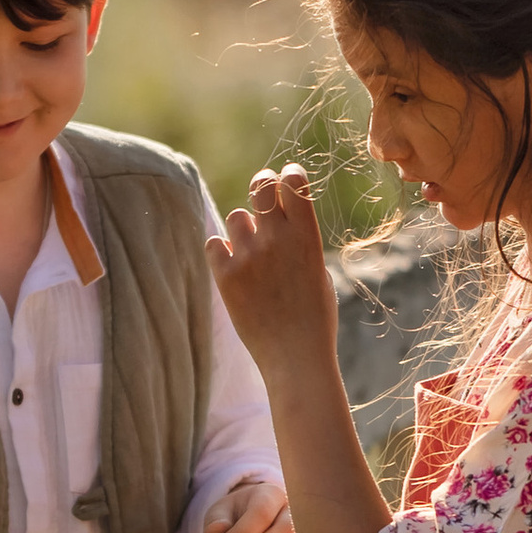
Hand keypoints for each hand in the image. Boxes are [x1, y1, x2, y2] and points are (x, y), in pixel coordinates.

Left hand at [210, 167, 337, 378]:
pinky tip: (233, 266)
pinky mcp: (226, 274)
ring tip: (252, 253)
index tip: (287, 179)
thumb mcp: (318, 272)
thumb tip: (281, 221)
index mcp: (307, 236)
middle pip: (260, 185)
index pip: (294, 183)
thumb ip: (299, 242)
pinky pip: (213, 243)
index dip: (289, 175)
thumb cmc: (314, 318)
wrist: (295, 357)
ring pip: (236, 216)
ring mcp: (249, 255)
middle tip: (262, 190)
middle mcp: (277, 239)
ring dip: (243, 227)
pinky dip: (221, 251)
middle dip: (262, 183)